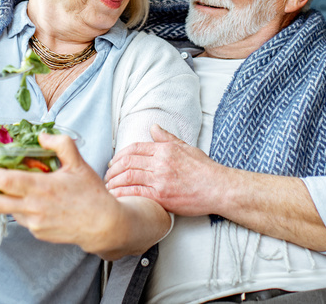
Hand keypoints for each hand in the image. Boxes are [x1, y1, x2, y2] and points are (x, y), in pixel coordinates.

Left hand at [0, 133, 121, 254]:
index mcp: (41, 187)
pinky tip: (25, 200)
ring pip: (8, 209)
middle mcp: (33, 207)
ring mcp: (34, 223)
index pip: (6, 181)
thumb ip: (61, 145)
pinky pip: (21, 217)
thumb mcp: (79, 164)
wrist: (104, 225)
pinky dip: (17, 207)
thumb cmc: (92, 193)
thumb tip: (42, 135)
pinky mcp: (37, 233)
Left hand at [104, 124, 224, 216]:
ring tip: (107, 187)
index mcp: (165, 149)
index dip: (119, 155)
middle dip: (112, 169)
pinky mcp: (161, 196)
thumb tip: (153, 127)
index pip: (134, 148)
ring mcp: (160, 179)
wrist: (219, 188)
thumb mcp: (186, 148)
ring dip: (113, 182)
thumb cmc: (205, 169)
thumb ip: (167, 138)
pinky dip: (122, 194)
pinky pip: (135, 193)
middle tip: (106, 176)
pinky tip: (115, 197)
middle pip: (127, 161)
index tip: (112, 162)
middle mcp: (160, 162)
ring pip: (128, 176)